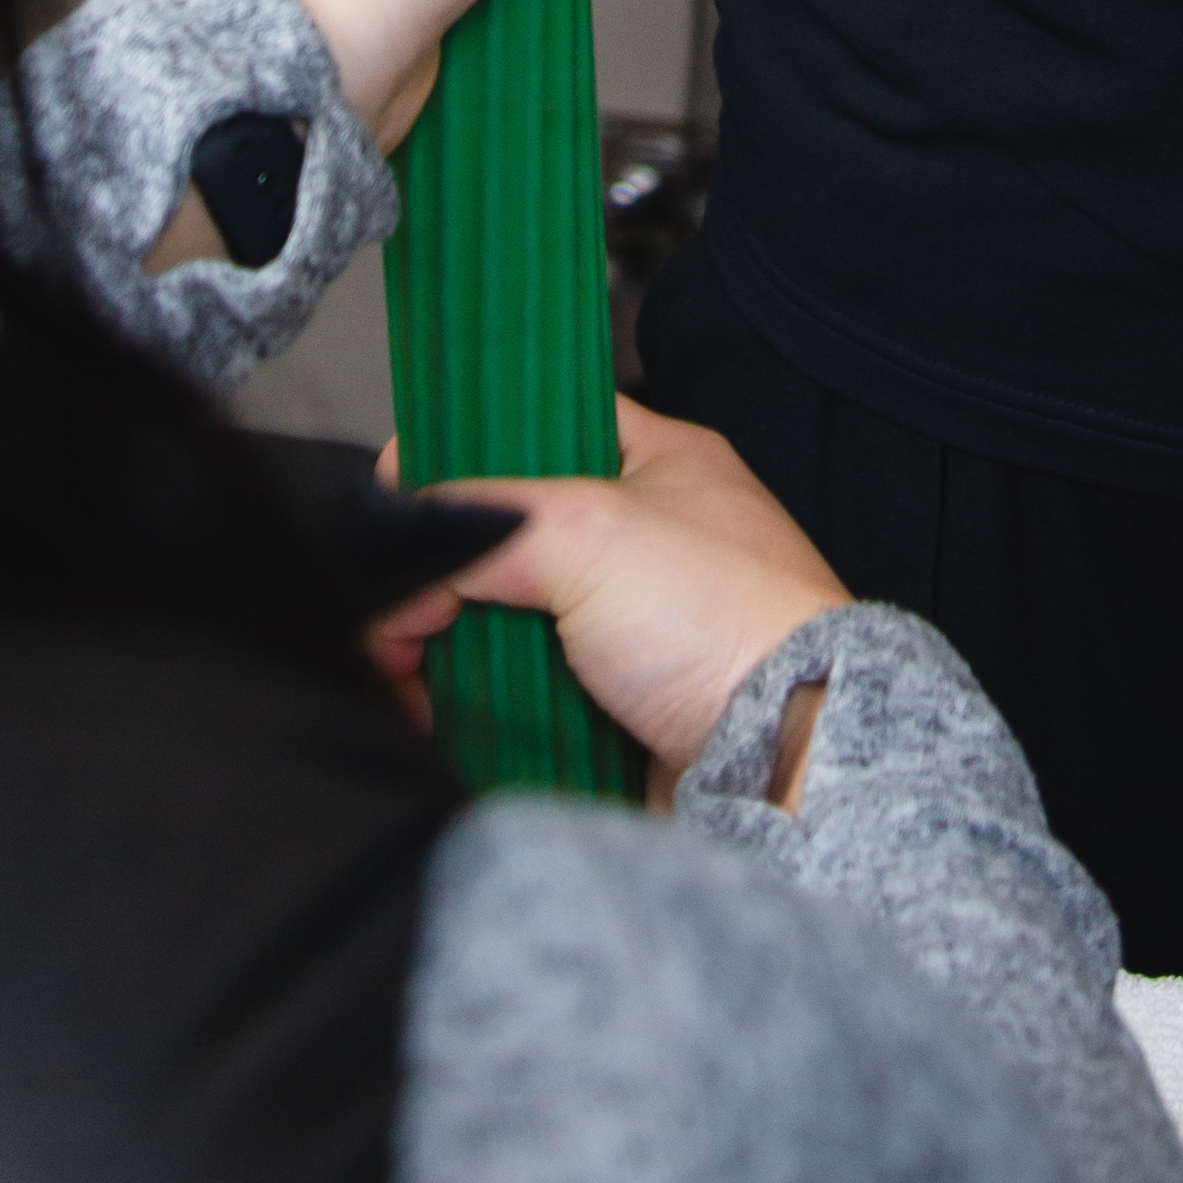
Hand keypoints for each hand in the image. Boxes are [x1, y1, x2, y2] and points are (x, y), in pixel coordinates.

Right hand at [368, 403, 850, 802]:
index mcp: (656, 463)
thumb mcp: (589, 532)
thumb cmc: (729, 622)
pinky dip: (473, 701)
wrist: (782, 756)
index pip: (536, 426)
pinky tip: (435, 710)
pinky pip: (519, 692)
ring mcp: (627, 627)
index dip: (462, 453)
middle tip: (400, 610)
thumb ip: (485, 522)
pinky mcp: (611, 704)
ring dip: (445, 645)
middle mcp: (643, 539)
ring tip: (403, 670)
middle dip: (440, 574)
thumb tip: (411, 543)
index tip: (401, 492)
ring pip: (503, 620)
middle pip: (505, 538)